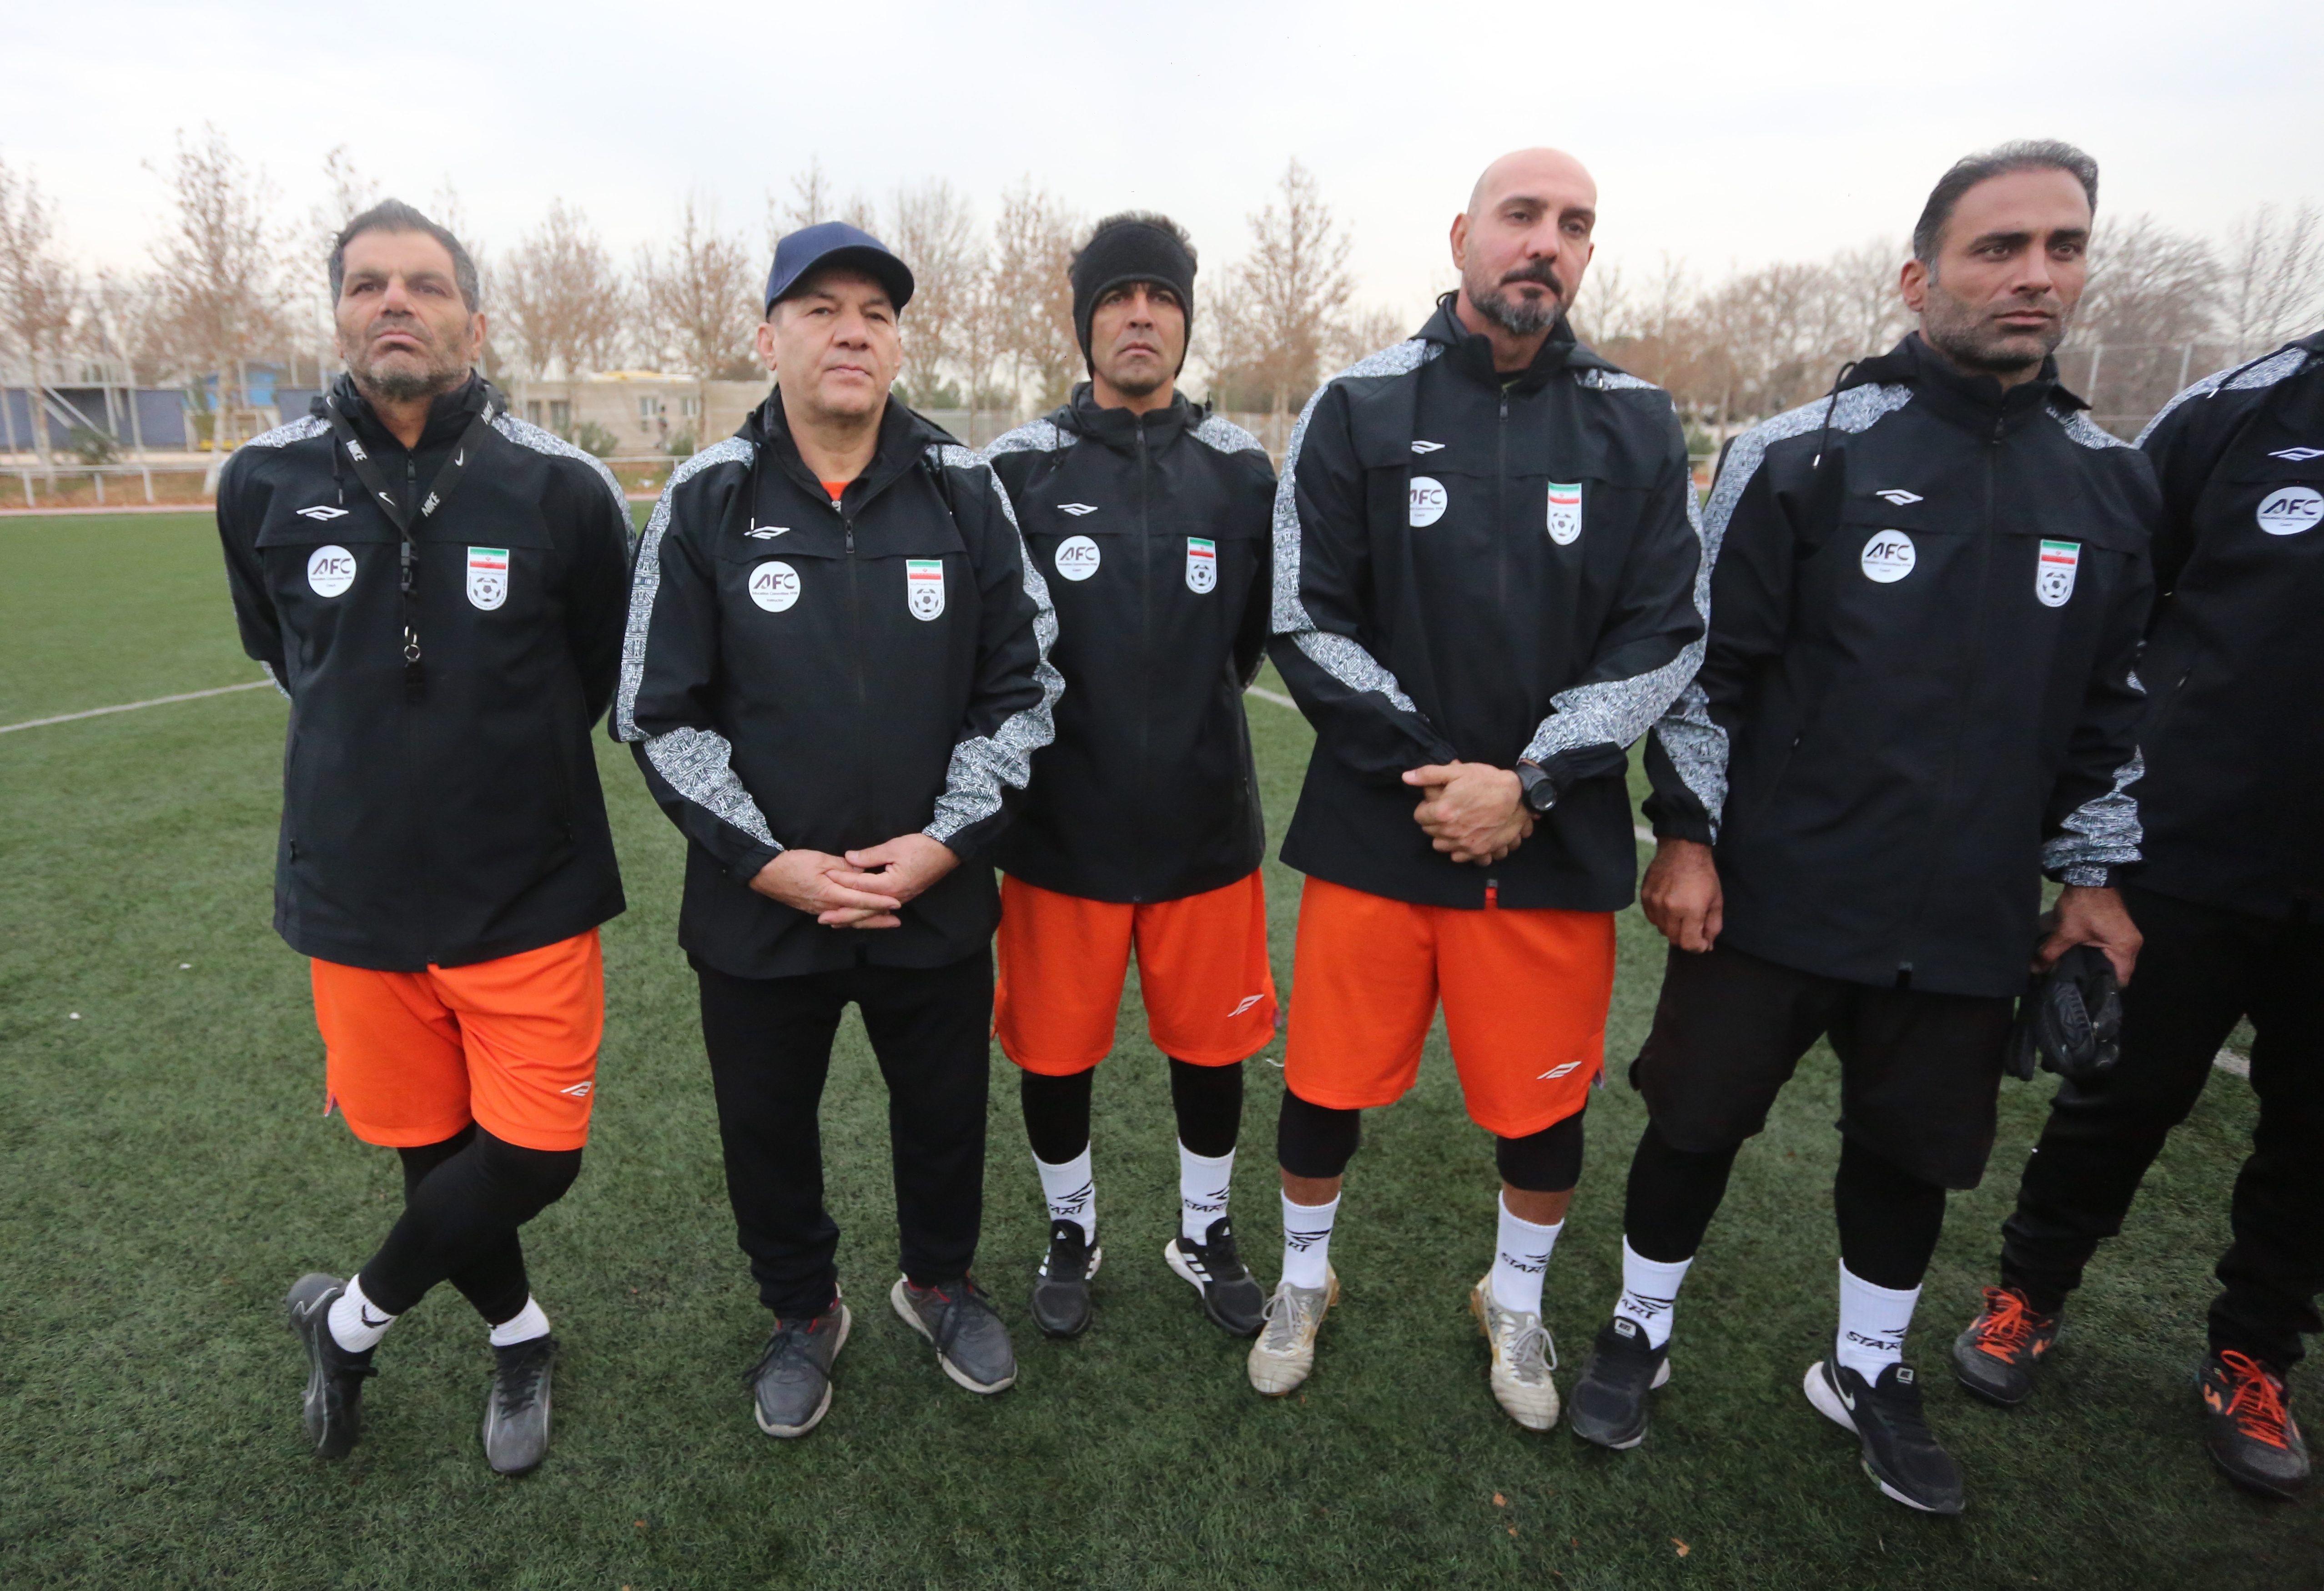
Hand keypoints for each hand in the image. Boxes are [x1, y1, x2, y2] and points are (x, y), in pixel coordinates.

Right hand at [750, 849, 904, 928]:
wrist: (766, 873)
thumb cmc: (792, 863)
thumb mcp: (820, 860)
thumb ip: (843, 868)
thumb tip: (862, 872)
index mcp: (829, 893)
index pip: (861, 900)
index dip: (879, 902)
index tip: (896, 904)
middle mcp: (826, 907)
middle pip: (857, 916)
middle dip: (878, 919)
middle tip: (897, 921)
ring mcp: (819, 910)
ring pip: (848, 919)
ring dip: (867, 921)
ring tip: (884, 923)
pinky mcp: (814, 909)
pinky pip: (837, 918)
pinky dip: (851, 920)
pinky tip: (858, 920)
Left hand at [826, 833, 959, 924]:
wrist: (947, 851)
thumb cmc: (921, 847)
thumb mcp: (894, 847)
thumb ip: (869, 856)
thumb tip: (848, 858)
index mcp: (890, 885)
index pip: (859, 885)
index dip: (840, 880)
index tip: (824, 879)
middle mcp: (894, 898)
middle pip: (863, 910)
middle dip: (842, 915)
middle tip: (822, 919)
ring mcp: (899, 899)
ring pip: (872, 914)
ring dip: (853, 919)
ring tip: (835, 923)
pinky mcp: (902, 897)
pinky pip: (880, 911)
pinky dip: (867, 915)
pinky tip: (859, 917)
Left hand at [1402, 761, 1529, 865]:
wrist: (1519, 796)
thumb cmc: (1487, 781)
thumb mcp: (1458, 772)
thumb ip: (1429, 774)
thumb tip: (1406, 777)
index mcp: (1442, 812)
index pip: (1419, 816)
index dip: (1427, 808)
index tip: (1436, 803)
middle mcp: (1451, 832)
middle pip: (1429, 832)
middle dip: (1434, 822)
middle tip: (1448, 811)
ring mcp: (1466, 844)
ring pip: (1441, 846)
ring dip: (1444, 837)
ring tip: (1456, 824)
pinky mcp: (1479, 852)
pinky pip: (1459, 857)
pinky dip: (1460, 849)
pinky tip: (1466, 837)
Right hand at [1641, 838, 1722, 952]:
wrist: (1683, 848)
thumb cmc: (1704, 875)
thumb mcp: (1716, 901)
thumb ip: (1713, 926)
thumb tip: (1707, 946)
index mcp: (1691, 910)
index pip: (1689, 944)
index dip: (1698, 947)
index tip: (1703, 942)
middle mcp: (1670, 908)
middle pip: (1674, 939)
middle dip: (1686, 937)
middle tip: (1694, 927)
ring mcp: (1655, 902)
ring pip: (1662, 929)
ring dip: (1673, 927)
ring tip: (1682, 913)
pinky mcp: (1645, 896)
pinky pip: (1652, 918)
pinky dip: (1661, 918)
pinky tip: (1670, 906)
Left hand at [2040, 884, 2141, 984]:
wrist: (2091, 875)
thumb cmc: (2083, 906)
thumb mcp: (2065, 932)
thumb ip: (2050, 953)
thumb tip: (2034, 970)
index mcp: (2126, 949)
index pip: (2120, 981)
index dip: (2102, 989)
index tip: (2085, 995)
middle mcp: (2133, 946)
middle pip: (2118, 972)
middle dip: (2099, 979)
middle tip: (2079, 988)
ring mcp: (2129, 937)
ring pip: (2115, 961)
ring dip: (2100, 968)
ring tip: (2079, 978)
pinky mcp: (2121, 930)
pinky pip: (2113, 951)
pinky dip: (2101, 956)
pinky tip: (2084, 962)